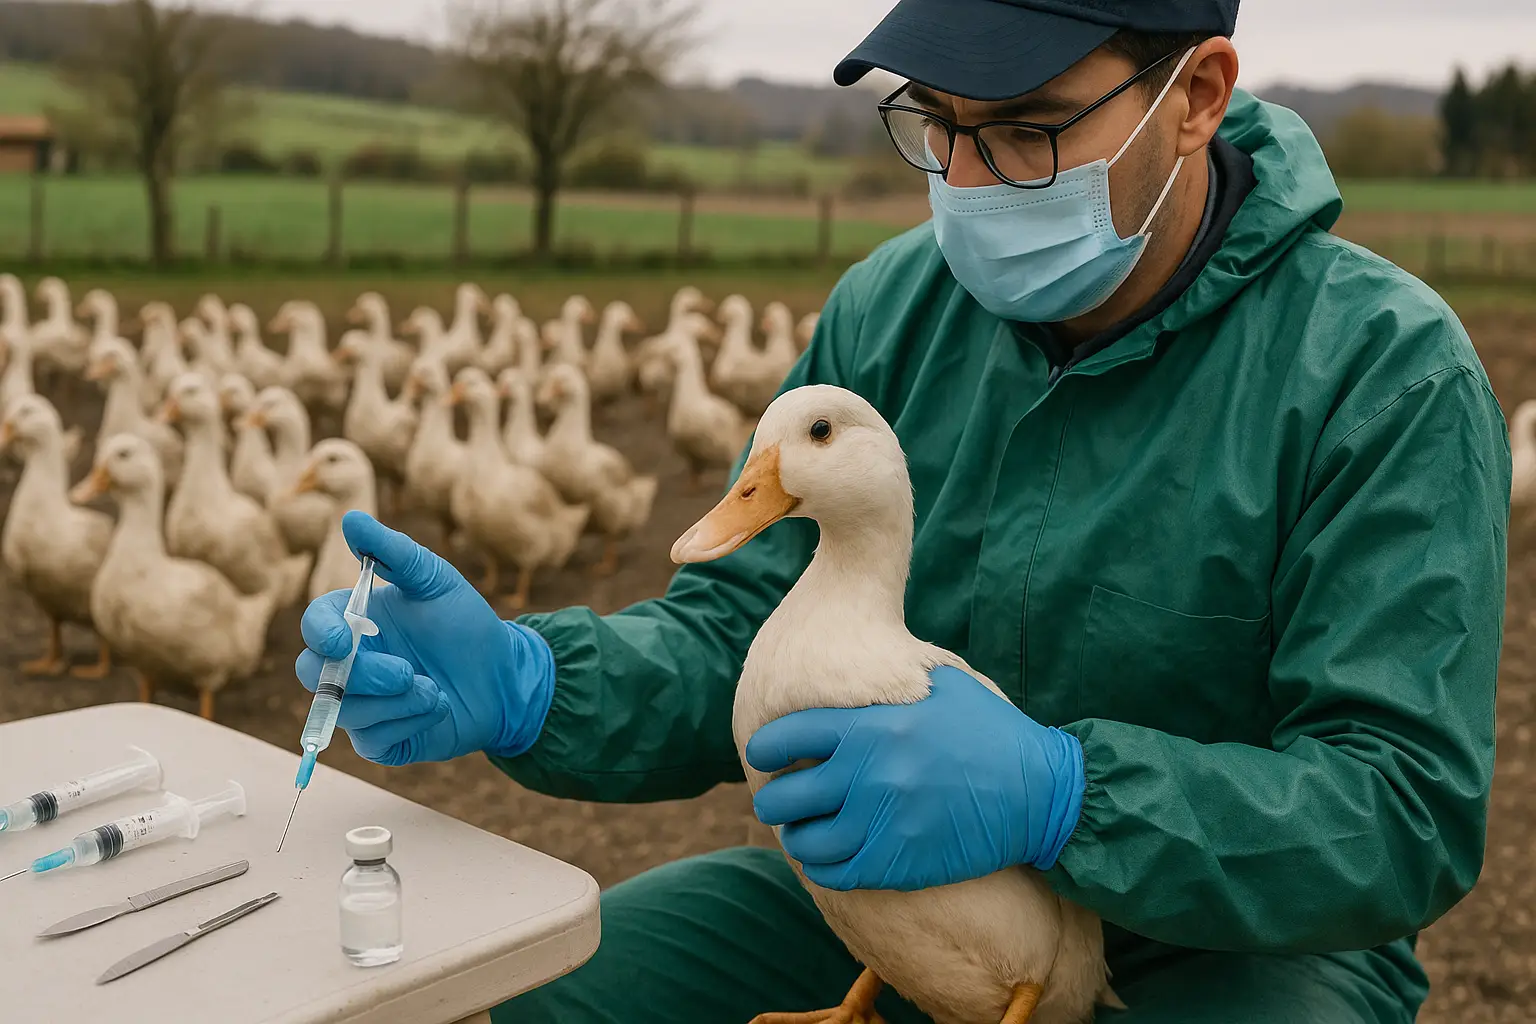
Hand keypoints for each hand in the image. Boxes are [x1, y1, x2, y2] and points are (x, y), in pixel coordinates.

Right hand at [295, 511, 554, 765]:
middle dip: (361, 676)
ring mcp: (362, 705)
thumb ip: (395, 553)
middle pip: (313, 674)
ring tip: (434, 688)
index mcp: (355, 623)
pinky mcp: (380, 741)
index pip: (316, 625)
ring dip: (397, 701)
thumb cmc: (467, 625)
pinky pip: (373, 741)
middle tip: (406, 672)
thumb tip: (352, 519)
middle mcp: (350, 665)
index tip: (341, 640)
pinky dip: (409, 722)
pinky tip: (435, 707)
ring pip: (347, 711)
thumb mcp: (436, 582)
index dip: (319, 632)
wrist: (505, 677)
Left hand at [745, 666, 1084, 891]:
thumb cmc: (989, 730)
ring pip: (803, 841)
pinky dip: (822, 866)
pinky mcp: (899, 863)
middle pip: (783, 796)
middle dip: (775, 797)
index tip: (767, 754)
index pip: (782, 739)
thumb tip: (843, 663)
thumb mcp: (940, 681)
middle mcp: (868, 775)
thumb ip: (886, 676)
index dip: (765, 748)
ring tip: (804, 828)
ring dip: (797, 835)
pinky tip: (829, 854)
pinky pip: (834, 873)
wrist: (1041, 792)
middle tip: (783, 797)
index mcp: (870, 726)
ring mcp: (882, 824)